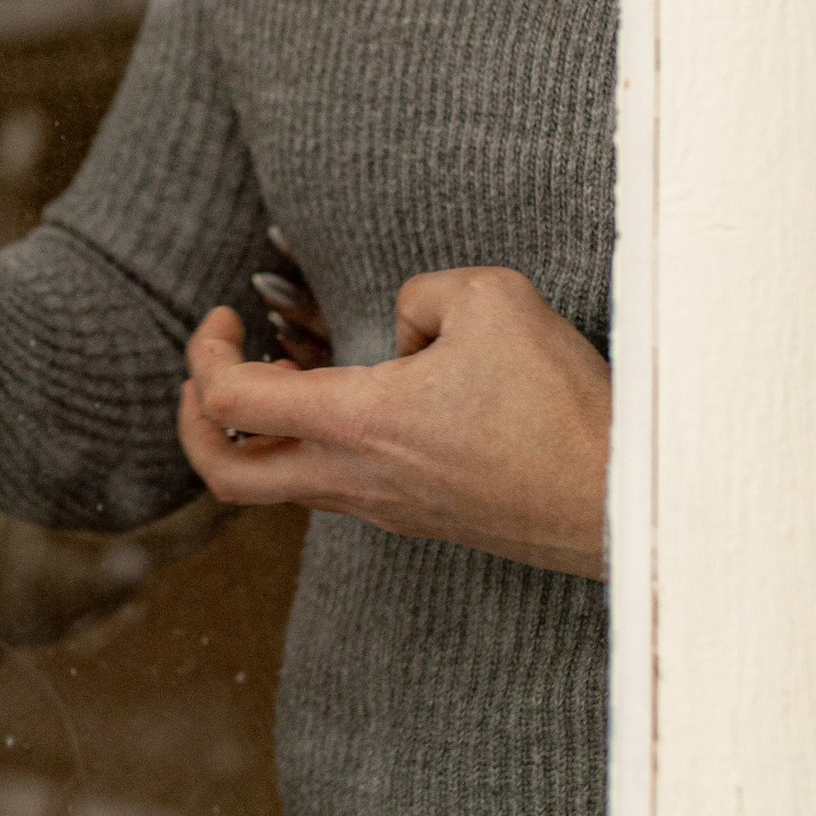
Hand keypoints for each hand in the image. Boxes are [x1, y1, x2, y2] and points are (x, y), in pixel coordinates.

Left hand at [177, 267, 610, 576]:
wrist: (621, 503)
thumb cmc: (561, 404)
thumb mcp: (492, 298)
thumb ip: (420, 293)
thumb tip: (403, 333)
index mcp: (355, 425)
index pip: (228, 400)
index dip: (205, 351)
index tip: (226, 315)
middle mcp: (356, 480)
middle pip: (225, 475)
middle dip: (193, 419)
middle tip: (211, 369)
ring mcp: (386, 511)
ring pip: (280, 486)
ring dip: (263, 431)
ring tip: (291, 371)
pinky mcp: (420, 521)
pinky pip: (337, 487)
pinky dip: (318, 444)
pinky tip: (362, 401)